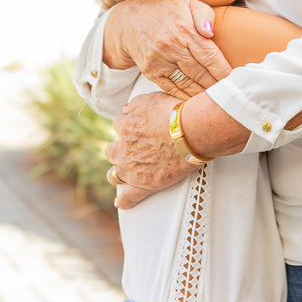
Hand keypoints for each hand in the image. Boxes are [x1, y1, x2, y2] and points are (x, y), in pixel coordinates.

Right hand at [103, 0, 231, 98]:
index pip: (210, 56)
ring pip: (187, 84)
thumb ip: (204, 15)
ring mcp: (159, 61)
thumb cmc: (167, 11)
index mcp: (184, 29)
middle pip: (201, 73)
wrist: (130, 20)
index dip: (224, 71)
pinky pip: (172, 89)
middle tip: (231, 94)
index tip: (236, 81)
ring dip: (204, 94)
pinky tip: (198, 101)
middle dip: (217, 86)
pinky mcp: (150, 72)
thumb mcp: (187, 3)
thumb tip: (210, 32)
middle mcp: (171, 47)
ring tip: (218, 101)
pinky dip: (186, 97)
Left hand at [104, 91, 196, 208]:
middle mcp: (124, 149)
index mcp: (125, 128)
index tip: (135, 127)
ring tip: (121, 174)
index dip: (127, 125)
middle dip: (117, 150)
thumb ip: (135, 104)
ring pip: (114, 175)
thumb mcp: (152, 98)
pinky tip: (121, 202)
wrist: (190, 132)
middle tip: (128, 150)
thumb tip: (126, 109)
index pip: (118, 124)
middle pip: (111, 151)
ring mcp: (132, 169)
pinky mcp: (145, 184)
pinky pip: (130, 196)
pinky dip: (124, 201)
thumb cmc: (175, 114)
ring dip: (116, 173)